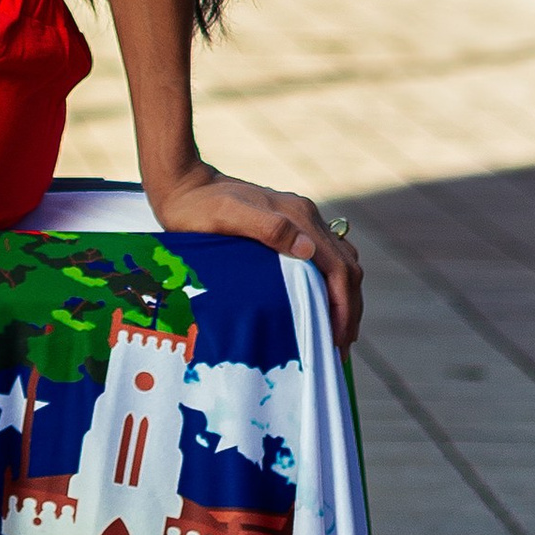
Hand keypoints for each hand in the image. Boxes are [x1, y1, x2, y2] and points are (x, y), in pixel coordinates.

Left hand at [145, 162, 361, 351]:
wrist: (185, 185)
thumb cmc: (200, 206)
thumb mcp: (229, 216)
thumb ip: (268, 228)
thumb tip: (308, 249)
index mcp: (299, 216)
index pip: (338, 268)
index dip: (342, 307)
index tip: (337, 340)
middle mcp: (306, 216)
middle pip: (346, 266)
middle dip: (349, 309)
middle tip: (340, 348)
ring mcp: (300, 220)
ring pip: (341, 261)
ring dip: (345, 297)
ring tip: (336, 332)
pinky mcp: (291, 226)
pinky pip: (326, 257)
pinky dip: (333, 284)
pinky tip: (322, 304)